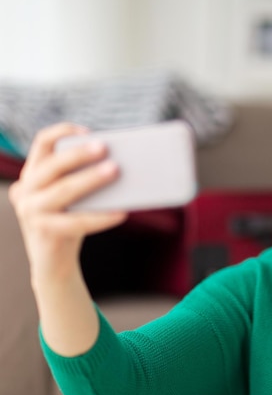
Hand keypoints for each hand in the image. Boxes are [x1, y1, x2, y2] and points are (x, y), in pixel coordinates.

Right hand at [9, 123, 127, 283]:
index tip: (88, 130)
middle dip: (79, 154)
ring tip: (116, 171)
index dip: (63, 132)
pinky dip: (101, 216)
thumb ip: (85, 179)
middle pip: (52, 165)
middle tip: (105, 146)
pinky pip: (76, 222)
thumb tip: (121, 163)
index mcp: (33, 174)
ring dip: (91, 179)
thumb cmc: (72, 222)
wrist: (55, 264)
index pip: (42, 143)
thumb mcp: (75, 197)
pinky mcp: (44, 232)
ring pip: (63, 190)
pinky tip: (122, 212)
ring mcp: (31, 212)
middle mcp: (26, 190)